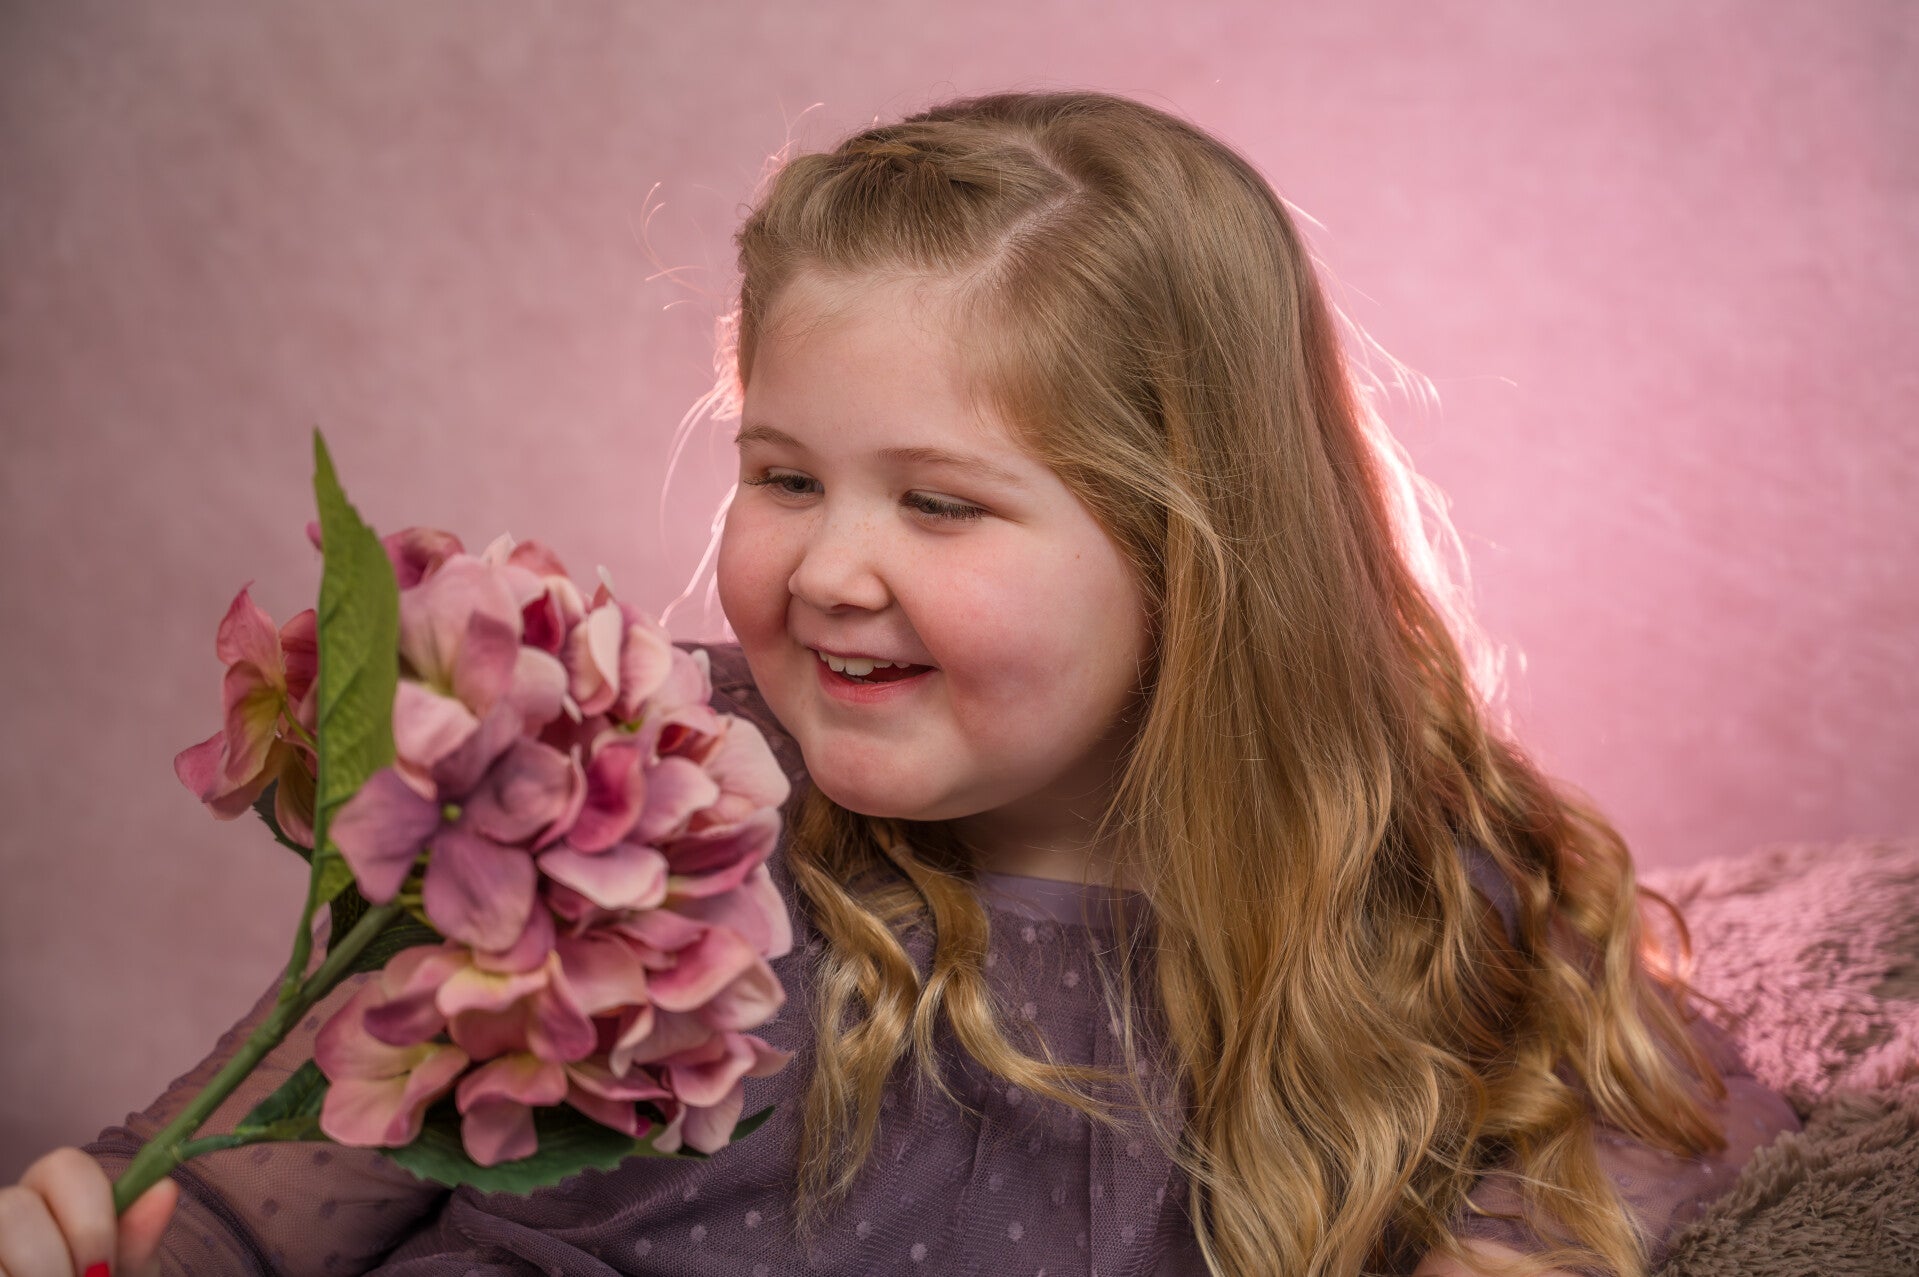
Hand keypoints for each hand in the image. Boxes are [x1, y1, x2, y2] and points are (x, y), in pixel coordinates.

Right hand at [0, 1148, 179, 1276]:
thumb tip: (164, 1188)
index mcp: (58, 1190)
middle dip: (53, 1259)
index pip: (64, 1166)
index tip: (104, 1269)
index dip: (86, 1218)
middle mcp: (13, 1207)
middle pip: (15, 1206)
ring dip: (33, 1276)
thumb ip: (139, 1237)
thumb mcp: (127, 1269)